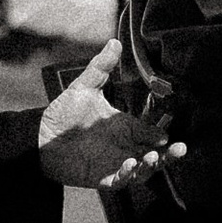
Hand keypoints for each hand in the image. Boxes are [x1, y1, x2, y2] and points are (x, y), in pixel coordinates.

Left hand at [37, 40, 184, 192]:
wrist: (40, 136)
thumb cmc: (64, 113)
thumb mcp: (84, 87)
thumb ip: (101, 67)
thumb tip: (115, 42)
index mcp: (125, 127)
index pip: (151, 132)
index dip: (161, 135)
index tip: (168, 134)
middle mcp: (125, 146)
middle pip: (155, 153)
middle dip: (171, 154)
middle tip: (181, 149)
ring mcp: (115, 162)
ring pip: (143, 169)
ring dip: (152, 165)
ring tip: (153, 157)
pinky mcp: (103, 177)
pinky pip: (121, 180)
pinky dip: (128, 174)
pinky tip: (131, 164)